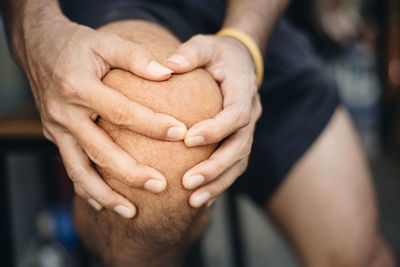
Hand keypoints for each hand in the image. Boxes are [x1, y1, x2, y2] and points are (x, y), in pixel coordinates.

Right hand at [22, 17, 186, 217]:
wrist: (39, 48)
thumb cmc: (78, 45)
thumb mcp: (106, 42)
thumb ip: (136, 57)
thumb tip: (168, 73)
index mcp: (80, 87)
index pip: (122, 112)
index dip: (152, 125)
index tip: (181, 133)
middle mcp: (65, 113)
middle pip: (100, 151)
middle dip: (131, 174)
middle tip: (161, 187)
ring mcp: (57, 128)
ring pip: (79, 170)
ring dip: (105, 194)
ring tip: (131, 212)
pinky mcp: (54, 136)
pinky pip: (69, 167)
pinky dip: (85, 188)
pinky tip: (103, 203)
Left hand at [165, 34, 261, 207]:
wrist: (240, 61)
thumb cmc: (219, 53)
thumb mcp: (205, 44)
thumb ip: (190, 52)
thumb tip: (168, 66)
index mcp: (244, 89)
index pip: (236, 114)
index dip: (217, 129)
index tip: (189, 140)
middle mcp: (251, 113)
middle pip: (240, 147)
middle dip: (216, 168)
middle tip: (188, 184)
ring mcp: (247, 129)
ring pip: (240, 162)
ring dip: (218, 183)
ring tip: (193, 201)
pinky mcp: (240, 139)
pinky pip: (234, 165)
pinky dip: (220, 183)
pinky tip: (202, 199)